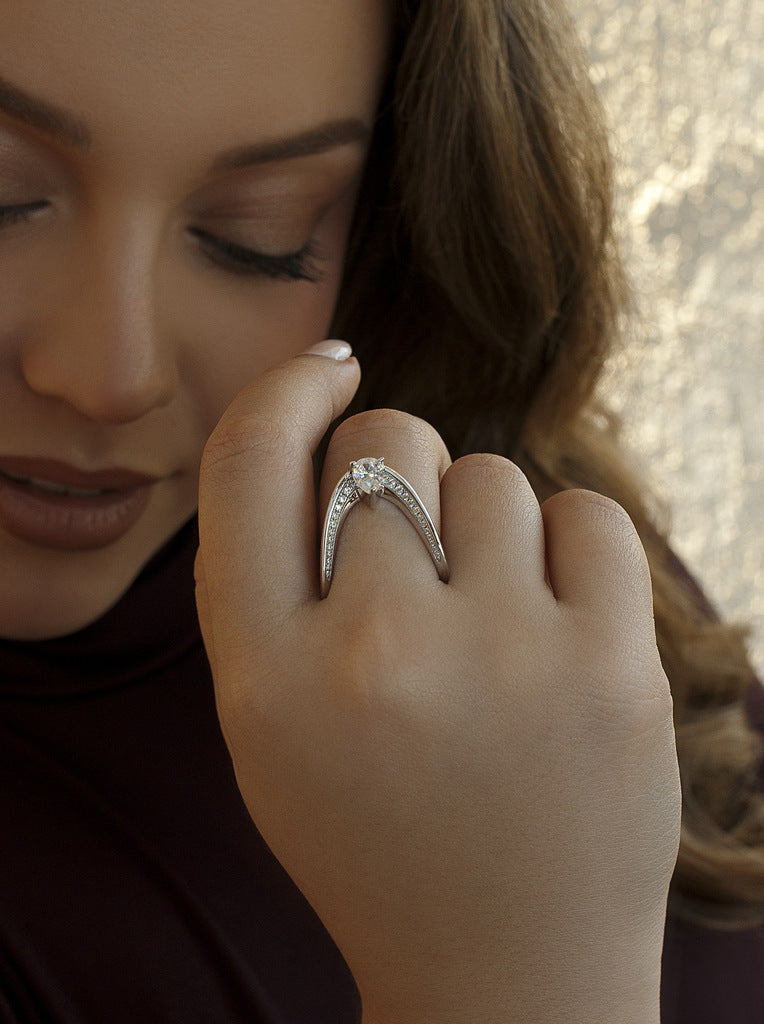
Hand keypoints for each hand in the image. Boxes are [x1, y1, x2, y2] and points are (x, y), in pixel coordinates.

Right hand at [194, 346, 680, 1023]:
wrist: (504, 976)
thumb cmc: (375, 833)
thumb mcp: (268, 726)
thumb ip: (270, 581)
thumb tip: (330, 411)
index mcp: (266, 679)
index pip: (249, 462)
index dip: (287, 391)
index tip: (329, 370)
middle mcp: (375, 657)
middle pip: (387, 443)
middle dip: (400, 480)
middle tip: (421, 568)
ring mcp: (503, 659)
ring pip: (490, 475)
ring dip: (487, 529)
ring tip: (491, 626)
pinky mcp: (612, 670)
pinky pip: (586, 514)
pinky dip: (571, 550)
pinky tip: (557, 621)